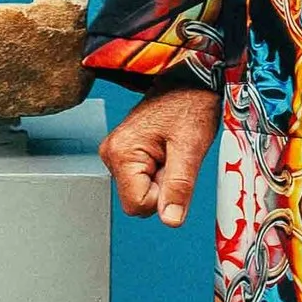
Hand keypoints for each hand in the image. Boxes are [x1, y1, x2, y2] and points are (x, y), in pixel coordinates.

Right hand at [99, 83, 219, 224]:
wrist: (189, 80)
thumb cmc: (190, 104)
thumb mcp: (190, 148)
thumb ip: (179, 187)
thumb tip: (170, 221)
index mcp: (121, 153)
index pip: (138, 206)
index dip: (164, 195)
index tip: (174, 167)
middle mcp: (112, 154)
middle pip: (137, 201)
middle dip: (162, 187)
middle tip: (174, 156)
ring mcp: (116, 153)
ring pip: (141, 191)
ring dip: (161, 179)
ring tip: (171, 150)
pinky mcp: (126, 153)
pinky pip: (143, 179)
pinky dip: (159, 171)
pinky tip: (165, 150)